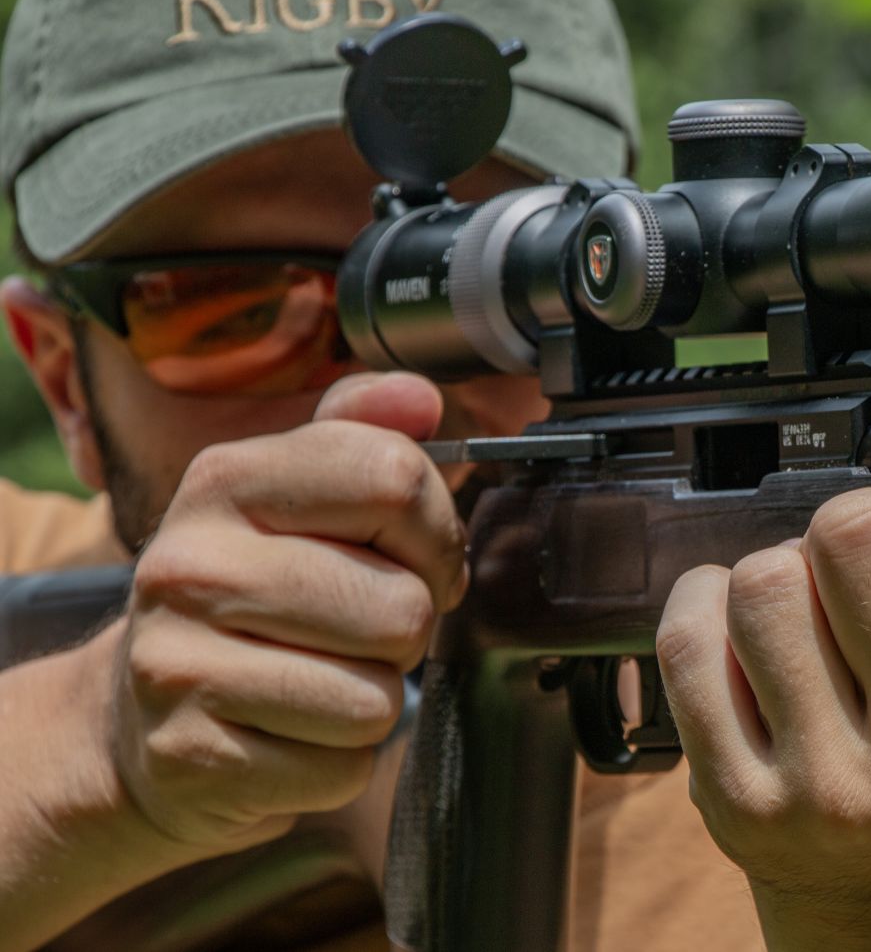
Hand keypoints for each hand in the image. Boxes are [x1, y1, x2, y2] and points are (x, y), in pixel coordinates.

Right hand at [107, 373, 466, 853]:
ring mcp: (180, 665)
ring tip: (319, 678)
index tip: (416, 556)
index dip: (437, 531)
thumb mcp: (295, 497)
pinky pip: (341, 766)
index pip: (395, 478)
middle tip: (360, 629)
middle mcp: (190, 565)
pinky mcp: (194, 758)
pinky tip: (290, 732)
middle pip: (402, 606)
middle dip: (407, 629)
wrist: (139, 719)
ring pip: (377, 696)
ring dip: (372, 698)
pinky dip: (338, 761)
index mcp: (226, 480)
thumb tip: (420, 398)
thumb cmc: (250, 596)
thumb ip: (363, 434)